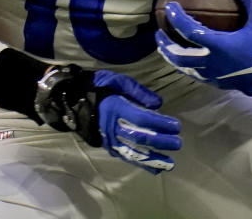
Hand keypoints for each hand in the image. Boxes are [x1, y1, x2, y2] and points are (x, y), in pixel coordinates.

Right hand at [34, 64, 181, 173]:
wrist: (73, 99)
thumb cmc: (100, 87)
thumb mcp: (119, 81)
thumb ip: (138, 92)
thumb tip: (158, 104)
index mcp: (115, 107)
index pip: (141, 118)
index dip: (159, 123)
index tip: (176, 126)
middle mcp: (112, 126)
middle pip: (139, 137)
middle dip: (160, 142)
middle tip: (178, 143)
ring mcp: (109, 139)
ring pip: (133, 152)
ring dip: (153, 159)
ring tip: (170, 163)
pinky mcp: (108, 146)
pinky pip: (125, 157)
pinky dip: (141, 164)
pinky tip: (155, 169)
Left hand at [155, 0, 251, 97]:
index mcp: (219, 46)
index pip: (188, 31)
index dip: (176, 18)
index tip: (170, 7)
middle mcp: (212, 63)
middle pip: (178, 55)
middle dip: (165, 45)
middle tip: (158, 33)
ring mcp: (215, 75)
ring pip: (185, 68)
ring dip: (173, 57)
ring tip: (167, 48)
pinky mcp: (220, 83)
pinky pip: (196, 75)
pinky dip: (186, 66)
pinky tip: (188, 59)